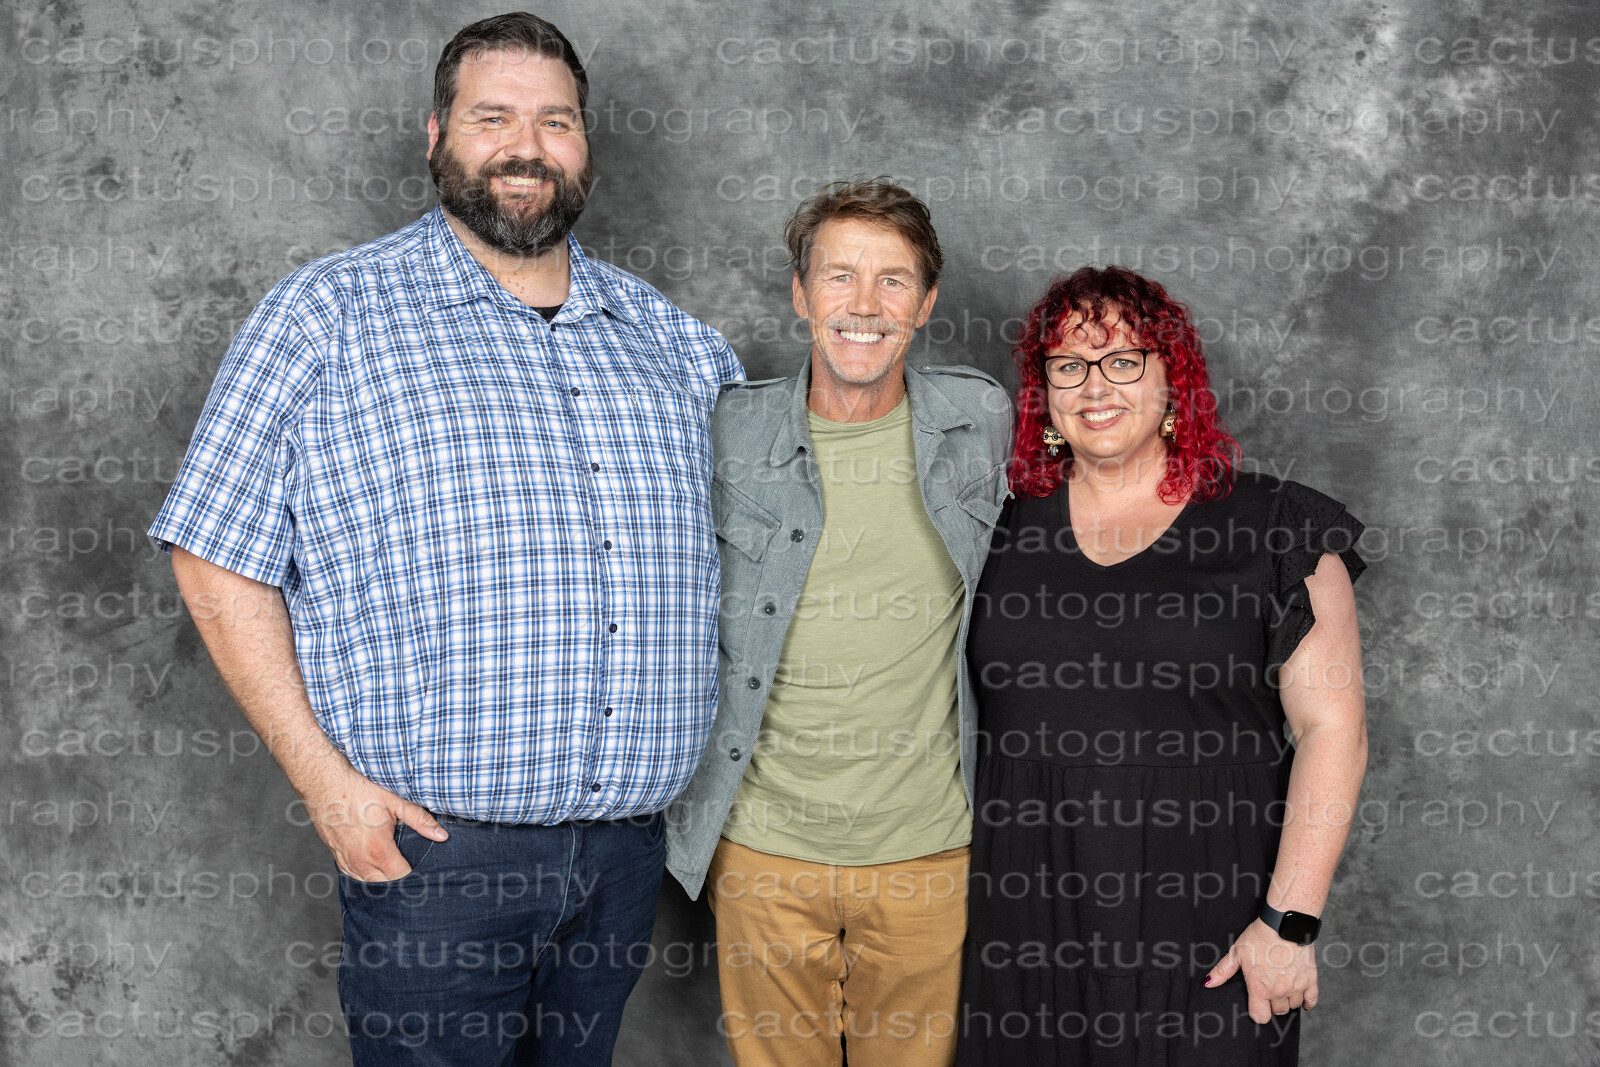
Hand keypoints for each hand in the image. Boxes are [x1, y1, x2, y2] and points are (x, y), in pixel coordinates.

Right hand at [297, 758, 447, 881]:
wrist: (324, 784)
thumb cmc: (359, 791)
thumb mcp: (395, 802)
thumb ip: (420, 820)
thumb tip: (442, 835)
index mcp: (379, 851)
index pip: (401, 878)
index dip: (415, 878)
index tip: (424, 873)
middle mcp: (361, 862)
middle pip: (385, 886)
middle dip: (399, 882)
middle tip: (413, 873)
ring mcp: (346, 861)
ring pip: (367, 884)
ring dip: (381, 881)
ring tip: (395, 871)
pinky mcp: (336, 857)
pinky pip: (353, 876)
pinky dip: (365, 875)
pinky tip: (375, 868)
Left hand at [1204, 919, 1318, 1022]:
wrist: (1284, 924)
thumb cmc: (1259, 937)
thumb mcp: (1236, 953)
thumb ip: (1222, 971)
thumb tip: (1207, 983)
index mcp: (1259, 988)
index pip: (1260, 1017)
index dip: (1257, 1012)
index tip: (1257, 1003)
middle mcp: (1278, 991)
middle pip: (1278, 1011)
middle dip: (1272, 1004)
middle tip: (1269, 989)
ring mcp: (1296, 987)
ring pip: (1293, 1006)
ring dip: (1287, 1000)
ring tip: (1282, 986)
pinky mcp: (1310, 980)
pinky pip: (1311, 1001)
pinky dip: (1307, 1002)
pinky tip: (1301, 997)